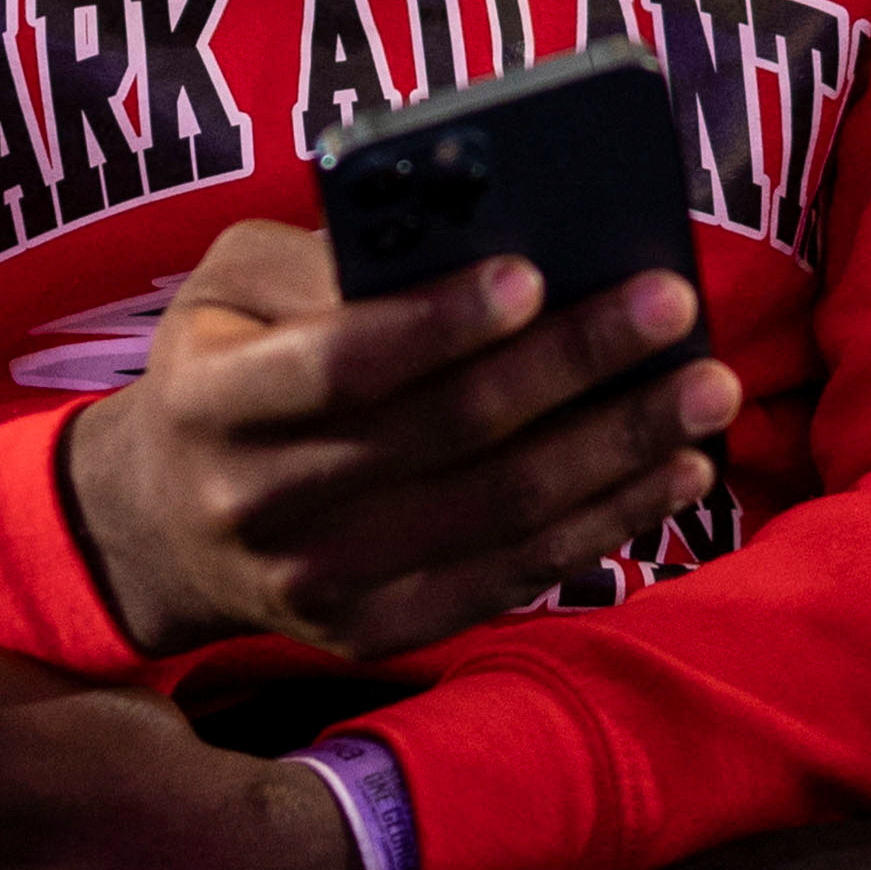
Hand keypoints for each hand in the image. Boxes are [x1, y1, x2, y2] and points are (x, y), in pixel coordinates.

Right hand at [61, 219, 735, 661]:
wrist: (167, 520)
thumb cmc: (229, 361)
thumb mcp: (234, 286)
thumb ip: (328, 258)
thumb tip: (474, 239)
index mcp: (210, 401)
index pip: (339, 364)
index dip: (440, 323)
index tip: (535, 271)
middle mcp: (256, 504)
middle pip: (443, 438)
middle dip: (572, 367)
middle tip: (670, 305)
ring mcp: (318, 584)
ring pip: (496, 514)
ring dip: (617, 449)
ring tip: (703, 387)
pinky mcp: (376, 630)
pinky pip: (511, 577)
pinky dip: (602, 524)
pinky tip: (671, 470)